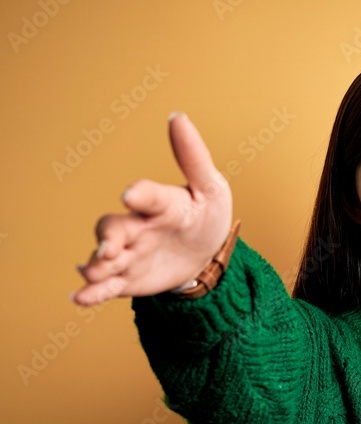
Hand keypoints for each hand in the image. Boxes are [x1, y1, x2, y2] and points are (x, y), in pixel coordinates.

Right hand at [71, 112, 233, 305]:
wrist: (205, 254)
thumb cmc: (204, 214)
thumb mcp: (211, 189)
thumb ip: (194, 158)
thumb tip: (179, 118)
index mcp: (160, 203)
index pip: (148, 196)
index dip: (140, 194)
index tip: (131, 195)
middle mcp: (137, 226)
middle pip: (114, 227)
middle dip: (109, 237)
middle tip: (111, 247)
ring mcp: (129, 253)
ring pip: (105, 257)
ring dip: (97, 264)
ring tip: (94, 272)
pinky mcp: (127, 278)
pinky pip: (106, 285)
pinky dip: (92, 292)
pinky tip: (79, 298)